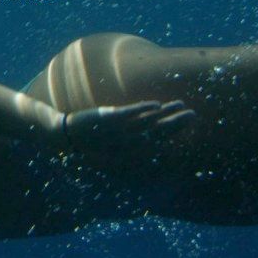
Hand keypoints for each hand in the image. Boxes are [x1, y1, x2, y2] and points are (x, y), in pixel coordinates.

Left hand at [62, 100, 195, 152]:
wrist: (64, 138)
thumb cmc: (90, 142)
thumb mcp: (112, 146)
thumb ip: (130, 140)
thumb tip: (147, 132)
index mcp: (128, 152)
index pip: (157, 144)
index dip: (174, 134)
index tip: (189, 124)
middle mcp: (126, 145)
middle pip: (157, 134)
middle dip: (176, 125)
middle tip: (194, 115)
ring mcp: (117, 132)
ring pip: (147, 123)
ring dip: (166, 115)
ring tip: (181, 105)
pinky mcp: (106, 119)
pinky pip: (128, 115)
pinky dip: (143, 110)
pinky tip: (156, 105)